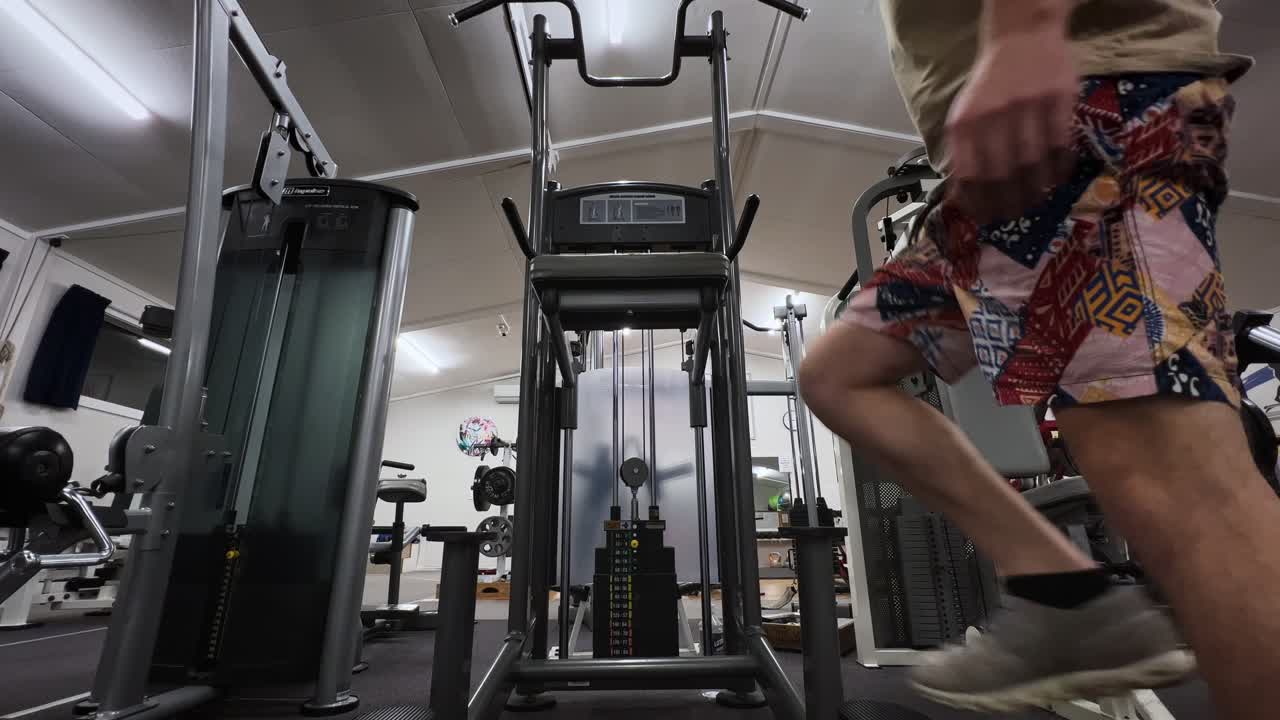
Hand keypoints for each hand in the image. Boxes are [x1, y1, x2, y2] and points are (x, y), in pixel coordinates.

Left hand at [944, 9, 1078, 223]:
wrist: (1021, 37)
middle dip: (1008, 202)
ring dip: (1035, 190)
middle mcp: (992, 116)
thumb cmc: (990, 84)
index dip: (979, 202)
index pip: (969, 174)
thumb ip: (963, 150)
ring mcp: (1026, 107)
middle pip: (1001, 174)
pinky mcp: (1057, 99)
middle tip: (1014, 215)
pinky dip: (1059, 167)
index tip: (987, 218)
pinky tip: (1057, 179)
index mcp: (964, 123)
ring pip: (1032, 162)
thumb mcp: (965, 114)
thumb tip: (963, 196)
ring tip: (1036, 201)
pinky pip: (1060, 143)